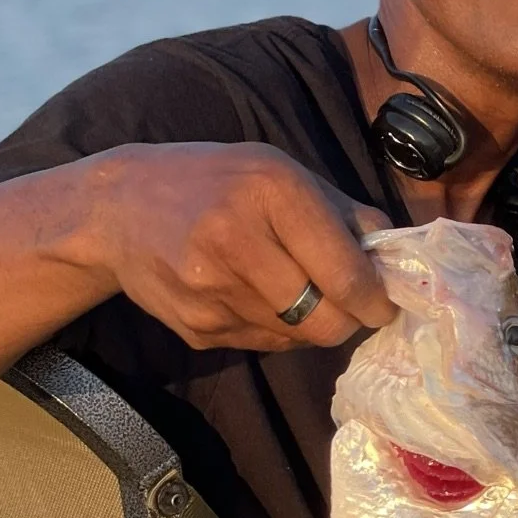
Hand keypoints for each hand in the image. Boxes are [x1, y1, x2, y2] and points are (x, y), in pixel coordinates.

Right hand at [80, 143, 396, 351]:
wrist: (118, 207)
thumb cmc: (217, 182)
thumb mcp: (282, 172)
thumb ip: (345, 212)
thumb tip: (398, 256)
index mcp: (271, 194)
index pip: (345, 274)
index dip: (376, 301)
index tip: (384, 305)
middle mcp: (237, 243)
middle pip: (326, 321)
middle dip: (348, 320)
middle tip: (348, 306)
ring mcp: (212, 292)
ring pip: (298, 338)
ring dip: (311, 323)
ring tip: (293, 289)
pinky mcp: (196, 327)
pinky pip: (264, 345)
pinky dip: (276, 329)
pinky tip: (254, 295)